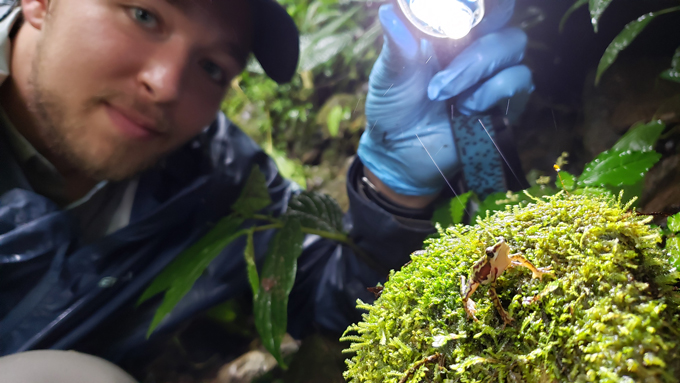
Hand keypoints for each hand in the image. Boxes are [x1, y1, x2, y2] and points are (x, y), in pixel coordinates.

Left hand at [358, 0, 533, 196]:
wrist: (401, 155)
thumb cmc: (394, 109)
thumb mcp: (389, 77)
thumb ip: (397, 47)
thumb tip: (389, 12)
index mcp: (448, 29)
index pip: (474, 1)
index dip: (475, 0)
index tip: (461, 2)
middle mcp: (476, 42)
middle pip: (503, 9)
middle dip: (488, 13)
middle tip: (455, 35)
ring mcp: (495, 69)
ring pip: (512, 42)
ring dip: (475, 64)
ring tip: (441, 91)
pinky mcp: (508, 99)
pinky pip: (519, 77)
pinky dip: (491, 90)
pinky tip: (465, 108)